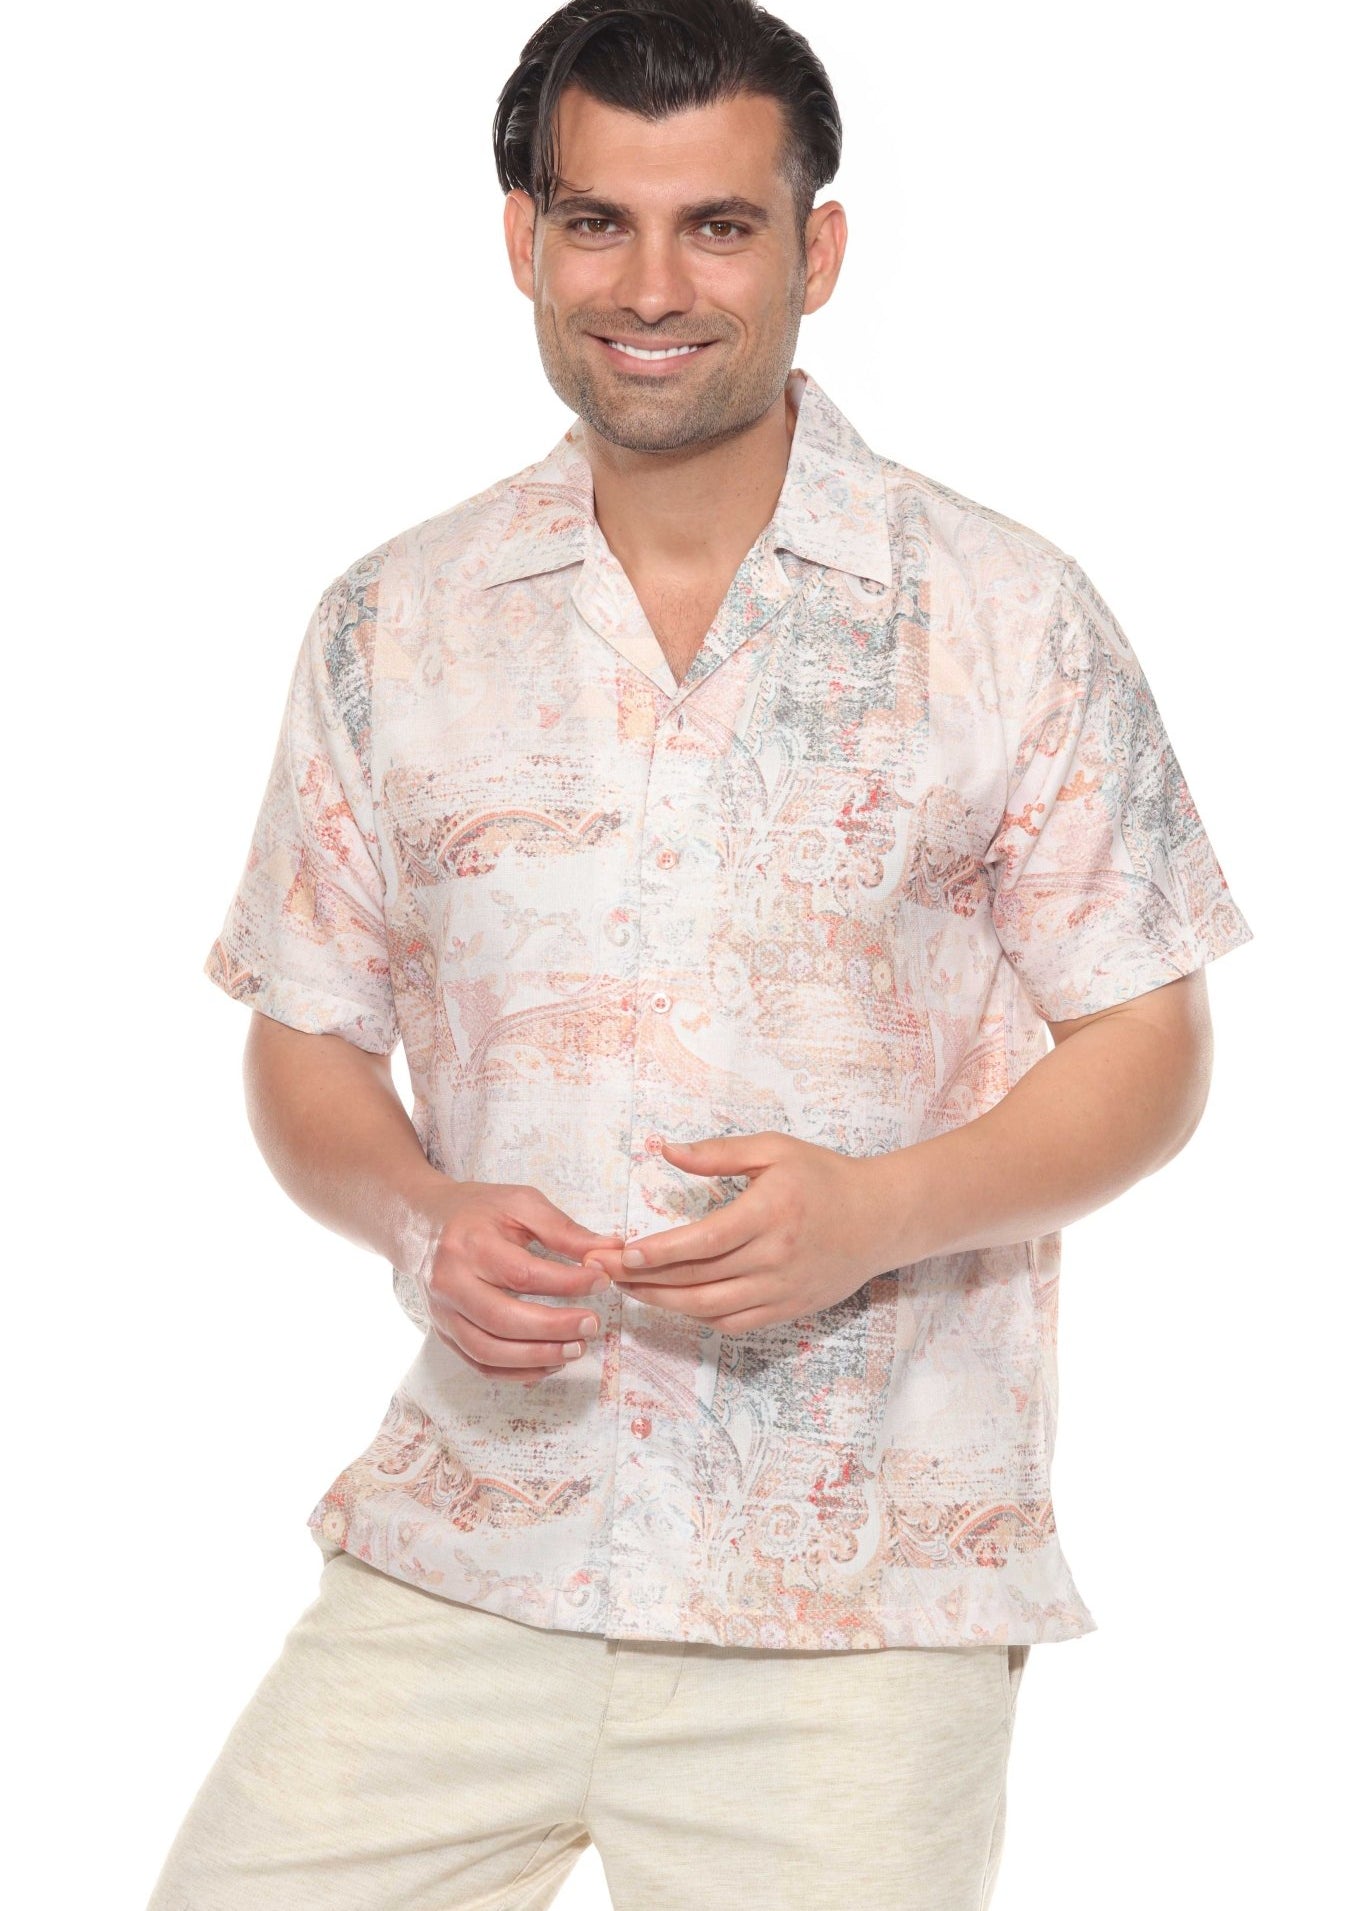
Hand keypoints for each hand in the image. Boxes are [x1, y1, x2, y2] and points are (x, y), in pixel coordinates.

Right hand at [416, 1181, 623, 1384]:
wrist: (422, 1225)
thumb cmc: (476, 1211)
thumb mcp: (520, 1204)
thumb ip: (564, 1230)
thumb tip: (609, 1251)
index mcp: (470, 1244)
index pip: (523, 1274)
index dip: (567, 1283)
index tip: (602, 1281)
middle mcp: (451, 1282)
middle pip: (503, 1319)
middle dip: (553, 1328)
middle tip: (591, 1325)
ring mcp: (443, 1312)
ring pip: (488, 1350)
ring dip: (536, 1357)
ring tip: (575, 1349)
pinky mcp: (444, 1332)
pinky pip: (479, 1364)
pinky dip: (515, 1372)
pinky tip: (548, 1364)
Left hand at [583, 1133, 902, 1332]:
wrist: (880, 1218)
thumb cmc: (823, 1177)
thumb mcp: (774, 1149)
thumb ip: (718, 1153)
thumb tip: (665, 1151)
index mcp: (769, 1213)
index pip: (704, 1242)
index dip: (659, 1252)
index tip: (622, 1253)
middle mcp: (774, 1257)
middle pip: (698, 1279)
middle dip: (644, 1279)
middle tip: (604, 1272)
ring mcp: (782, 1289)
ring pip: (710, 1308)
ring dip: (663, 1302)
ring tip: (629, 1289)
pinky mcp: (788, 1310)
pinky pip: (733, 1323)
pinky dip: (698, 1316)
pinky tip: (675, 1301)